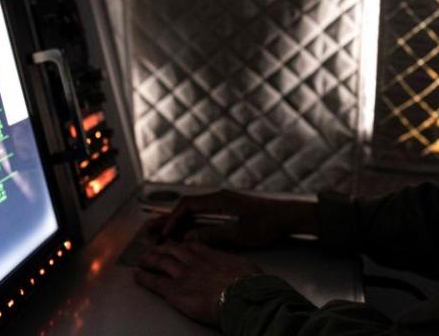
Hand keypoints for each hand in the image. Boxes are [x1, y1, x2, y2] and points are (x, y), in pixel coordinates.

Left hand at [134, 240, 261, 325]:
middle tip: (152, 246)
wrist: (241, 296)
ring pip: (160, 261)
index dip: (180, 242)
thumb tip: (238, 267)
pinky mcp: (174, 290)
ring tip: (142, 258)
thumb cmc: (248, 285)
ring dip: (149, 259)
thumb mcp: (245, 267)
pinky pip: (154, 282)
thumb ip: (234, 264)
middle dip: (161, 247)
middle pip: (172, 249)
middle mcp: (194, 261)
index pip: (190, 244)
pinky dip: (144, 277)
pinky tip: (138, 275)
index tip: (175, 241)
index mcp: (210, 254)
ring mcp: (182, 273)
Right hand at [145, 190, 317, 246]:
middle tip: (150, 230)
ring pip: (193, 212)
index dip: (172, 220)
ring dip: (177, 223)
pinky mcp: (228, 210)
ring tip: (160, 233)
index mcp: (220, 199)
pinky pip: (202, 215)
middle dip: (168, 220)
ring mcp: (223, 203)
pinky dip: (190, 224)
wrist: (288, 216)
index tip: (164, 234)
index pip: (187, 206)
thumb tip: (188, 239)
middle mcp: (219, 198)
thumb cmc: (268, 222)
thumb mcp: (240, 233)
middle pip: (186, 207)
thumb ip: (213, 235)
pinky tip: (183, 235)